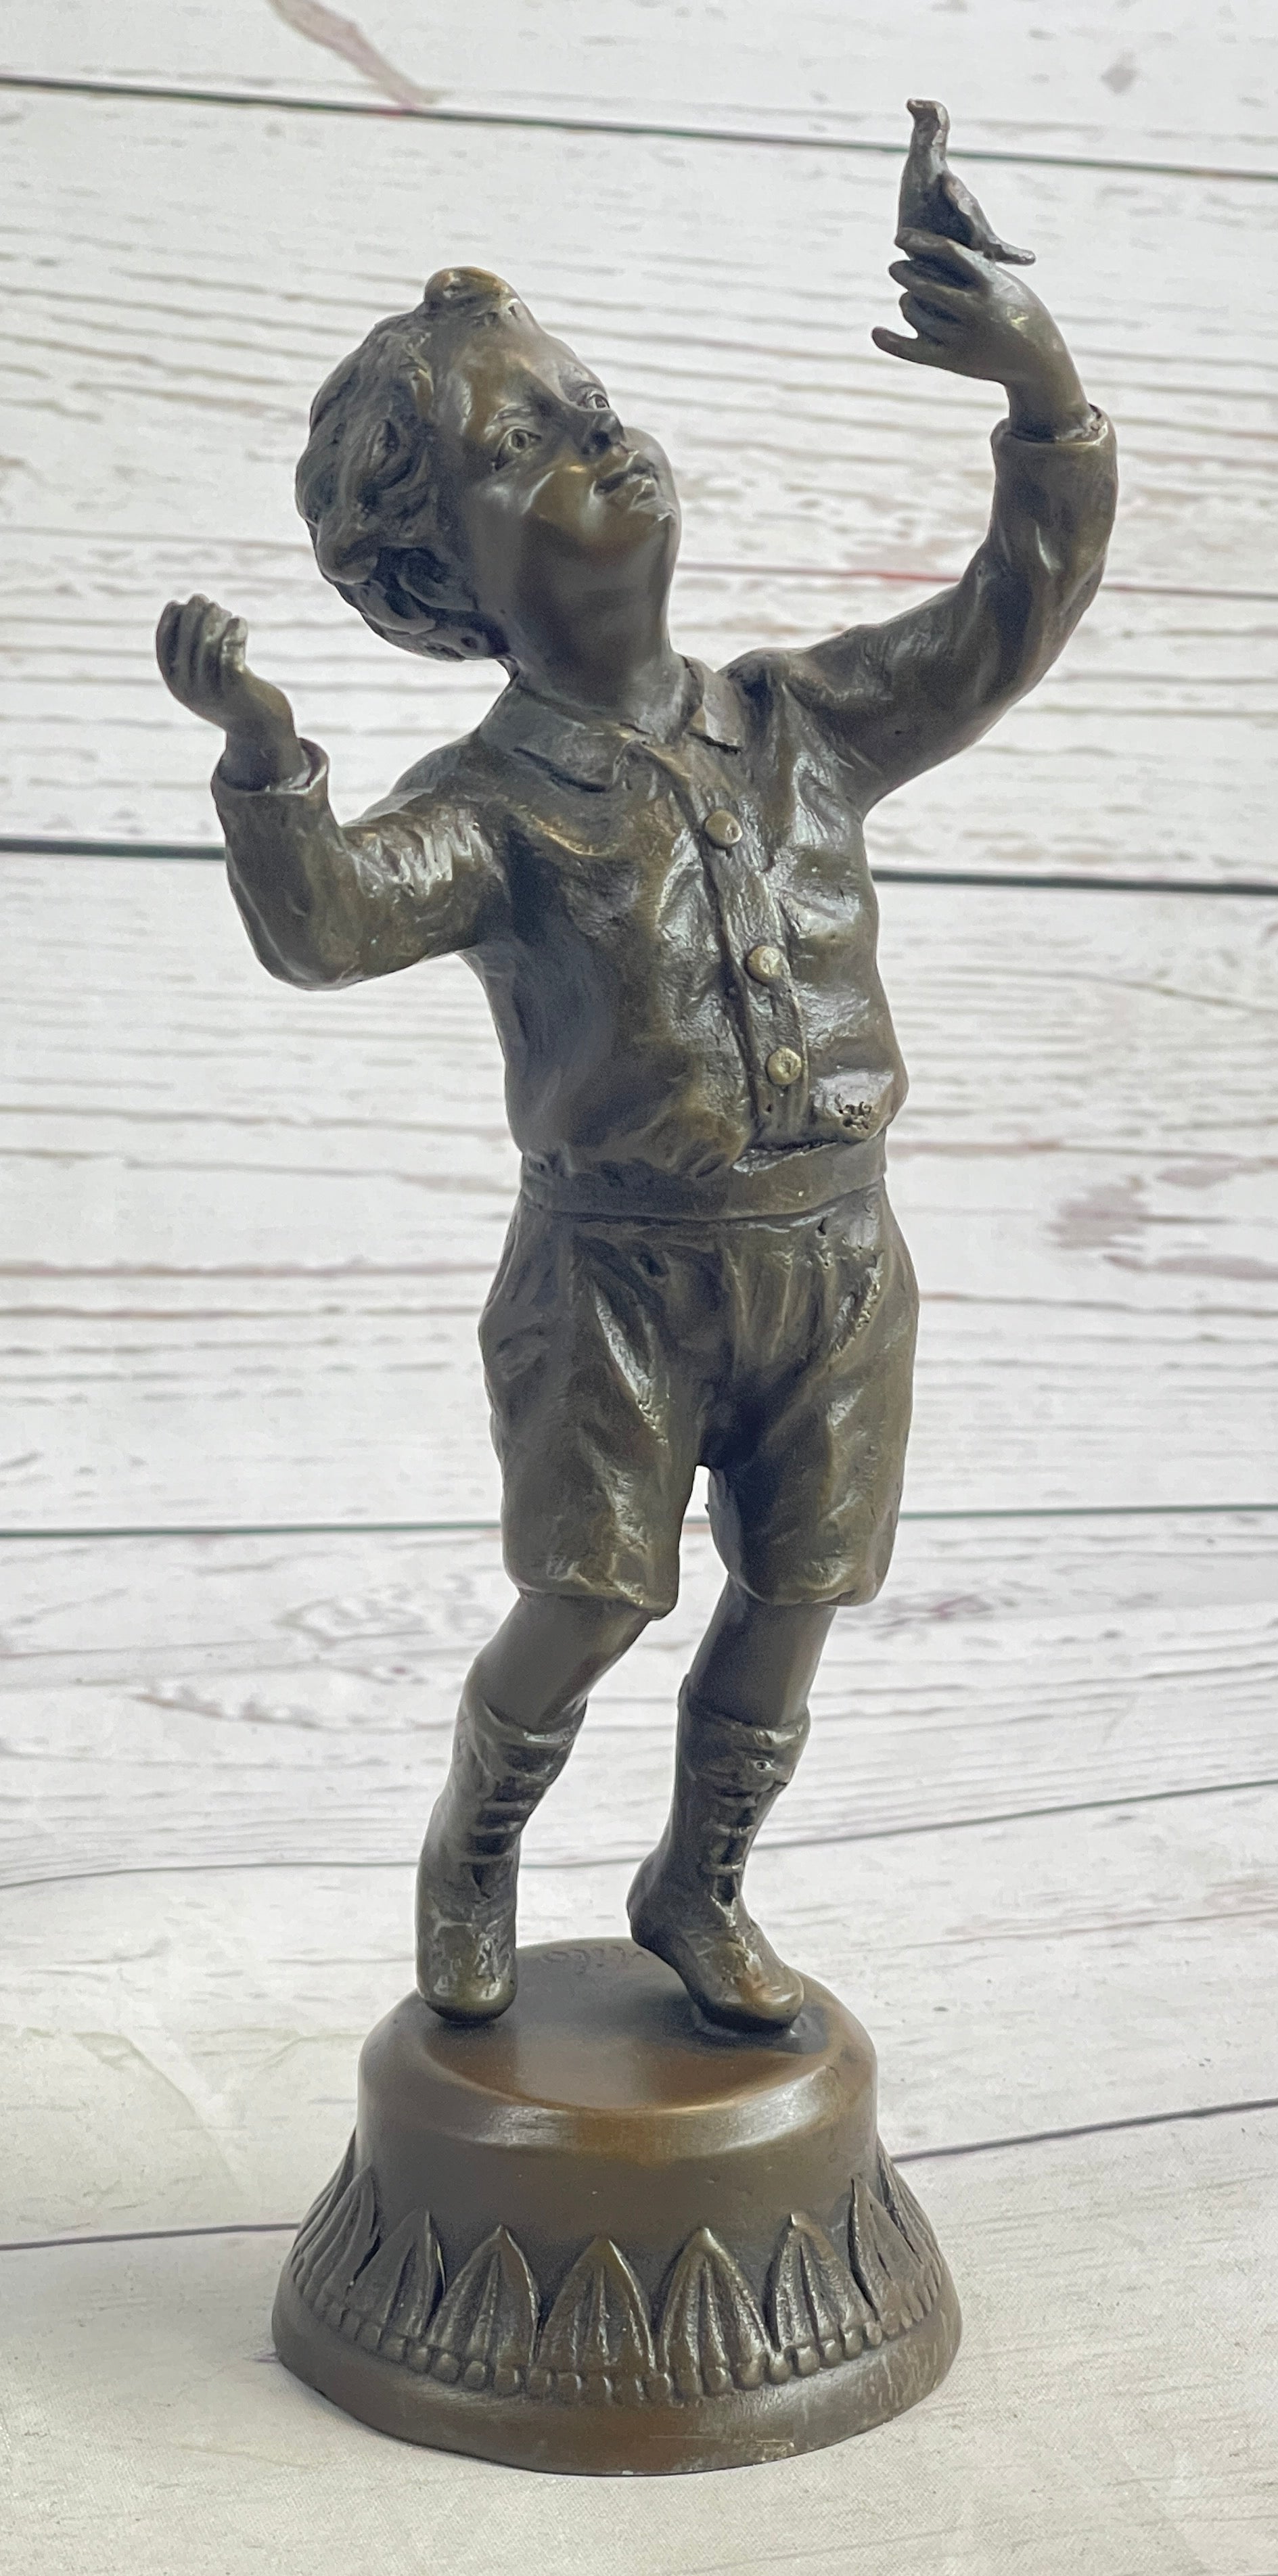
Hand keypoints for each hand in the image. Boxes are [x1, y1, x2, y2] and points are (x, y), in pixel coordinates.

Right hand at [155, 594, 306, 788]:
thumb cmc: (231, 694)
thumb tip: (188, 608)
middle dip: (194, 615)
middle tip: (205, 601)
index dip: (168, 621)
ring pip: (208, 644)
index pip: (163, 645)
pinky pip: (231, 652)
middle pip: (187, 641)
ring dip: (215, 621)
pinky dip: (234, 632)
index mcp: (175, 685)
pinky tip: (239, 622)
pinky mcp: (235, 689)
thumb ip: (192, 651)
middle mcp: (189, 689)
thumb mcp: (204, 676)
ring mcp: (211, 690)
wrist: (260, 730)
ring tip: (225, 612)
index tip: (178, 603)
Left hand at [873, 230, 1093, 440]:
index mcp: (990, 281)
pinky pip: (914, 350)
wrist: (1039, 359)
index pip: (947, 252)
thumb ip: (972, 268)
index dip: (920, 242)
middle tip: (894, 267)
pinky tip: (876, 332)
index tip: (900, 236)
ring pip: (918, 314)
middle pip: (926, 283)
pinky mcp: (954, 362)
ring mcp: (964, 337)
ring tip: (905, 298)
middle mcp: (976, 308)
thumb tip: (935, 249)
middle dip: (905, 273)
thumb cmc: (1020, 312)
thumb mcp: (1002, 283)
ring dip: (906, 303)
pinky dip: (892, 342)